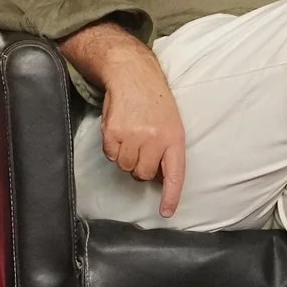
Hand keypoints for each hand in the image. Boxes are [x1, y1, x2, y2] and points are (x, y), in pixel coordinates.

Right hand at [99, 55, 188, 218]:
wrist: (133, 75)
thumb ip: (167, 150)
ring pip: (125, 166)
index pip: (175, 173)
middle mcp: (155, 138)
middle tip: (141, 148)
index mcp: (174, 137)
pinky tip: (119, 131)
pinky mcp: (113, 131)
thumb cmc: (154, 102)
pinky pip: (110, 155)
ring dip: (125, 156)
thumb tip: (157, 177)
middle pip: (143, 174)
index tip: (166, 212)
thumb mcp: (171, 123)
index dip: (171, 195)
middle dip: (140, 166)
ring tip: (131, 135)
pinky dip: (113, 148)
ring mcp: (133, 135)